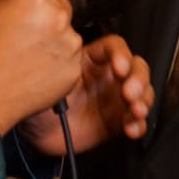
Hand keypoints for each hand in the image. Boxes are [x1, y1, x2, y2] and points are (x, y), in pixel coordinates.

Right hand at [0, 0, 83, 134]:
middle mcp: (58, 18)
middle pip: (61, 6)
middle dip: (47, 14)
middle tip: (28, 28)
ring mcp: (69, 45)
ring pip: (67, 33)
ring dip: (54, 38)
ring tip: (29, 53)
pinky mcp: (73, 70)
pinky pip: (70, 58)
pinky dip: (58, 61)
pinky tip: (36, 68)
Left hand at [20, 34, 152, 155]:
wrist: (35, 131)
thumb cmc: (38, 97)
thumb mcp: (45, 75)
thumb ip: (58, 62)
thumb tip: (62, 47)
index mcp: (90, 59)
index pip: (114, 47)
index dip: (121, 54)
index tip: (119, 67)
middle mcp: (107, 76)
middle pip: (136, 67)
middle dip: (139, 79)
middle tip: (129, 92)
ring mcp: (114, 99)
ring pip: (142, 92)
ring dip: (144, 100)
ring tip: (135, 110)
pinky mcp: (117, 122)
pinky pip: (136, 121)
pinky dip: (139, 124)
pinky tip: (131, 128)